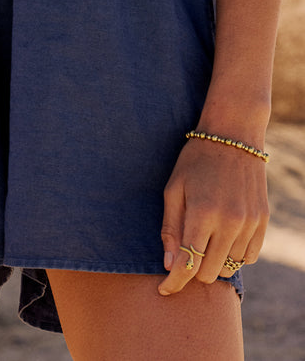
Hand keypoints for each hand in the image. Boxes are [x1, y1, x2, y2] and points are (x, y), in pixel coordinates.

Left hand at [159, 137, 268, 294]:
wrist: (233, 136)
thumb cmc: (195, 161)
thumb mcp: (174, 189)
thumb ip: (171, 228)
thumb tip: (170, 265)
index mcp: (202, 212)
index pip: (188, 263)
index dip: (174, 282)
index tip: (164, 289)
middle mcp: (229, 222)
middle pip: (208, 272)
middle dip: (192, 270)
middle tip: (184, 256)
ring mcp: (249, 223)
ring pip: (229, 267)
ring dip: (213, 263)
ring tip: (204, 241)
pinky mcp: (262, 222)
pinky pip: (249, 257)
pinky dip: (234, 255)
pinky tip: (223, 238)